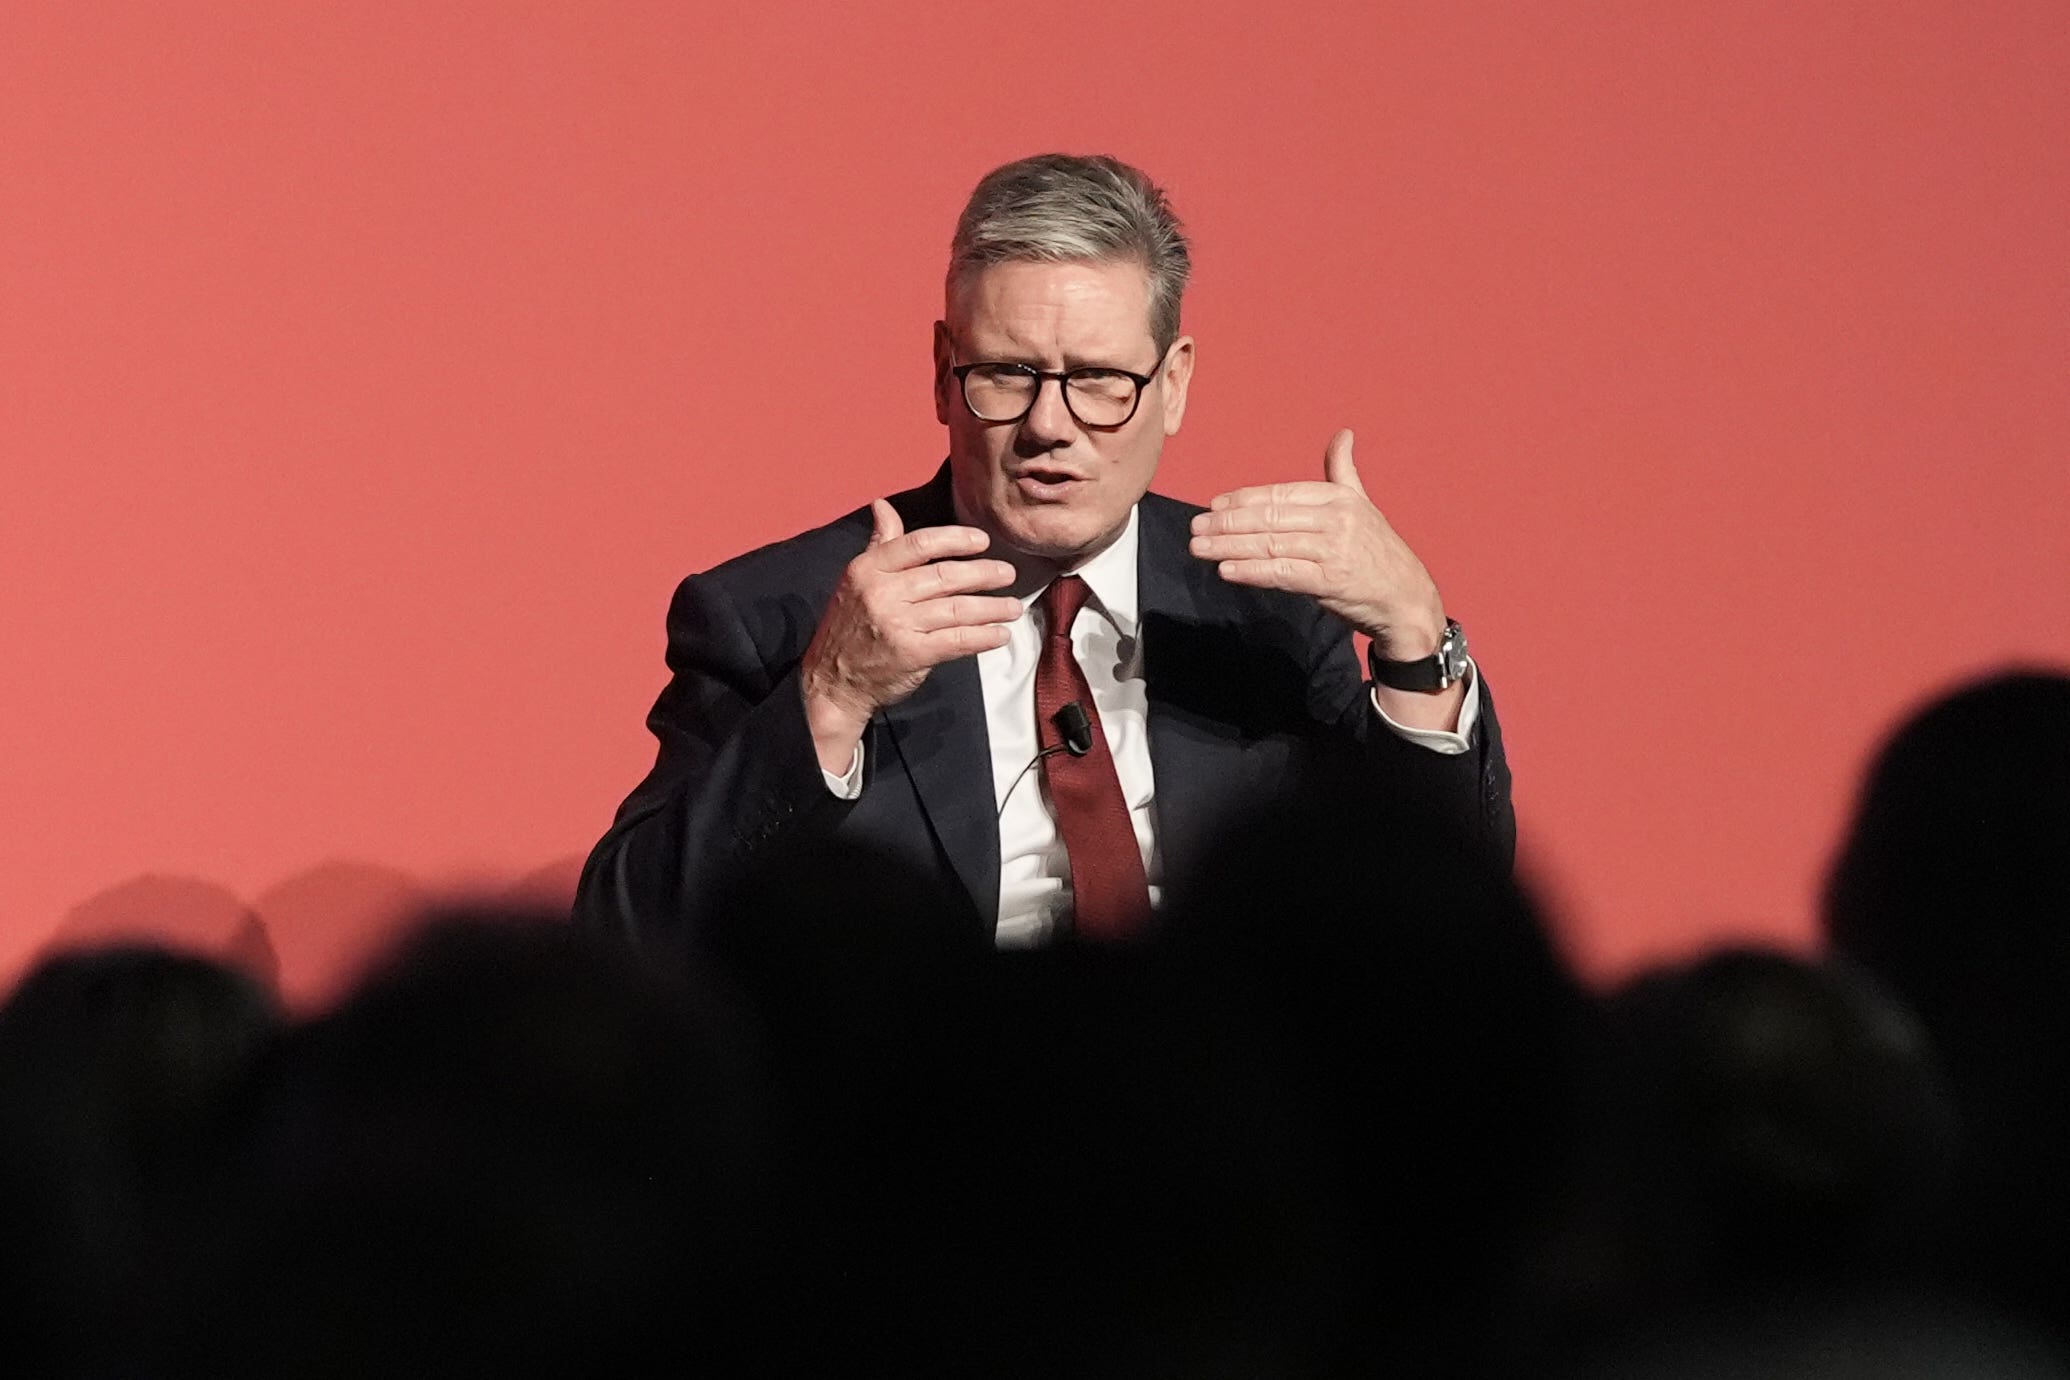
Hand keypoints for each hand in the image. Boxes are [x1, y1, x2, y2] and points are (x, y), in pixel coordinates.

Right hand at [800, 499, 1021, 772]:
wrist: (831, 681)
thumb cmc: (850, 627)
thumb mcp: (856, 580)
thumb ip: (880, 544)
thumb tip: (882, 505)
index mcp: (869, 569)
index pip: (920, 543)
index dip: (956, 539)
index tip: (982, 541)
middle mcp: (883, 593)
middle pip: (945, 576)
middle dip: (984, 574)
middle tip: (1008, 574)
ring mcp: (898, 624)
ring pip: (957, 609)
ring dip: (992, 608)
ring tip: (1014, 608)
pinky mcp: (912, 654)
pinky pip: (957, 640)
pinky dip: (983, 636)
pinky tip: (1001, 634)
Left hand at [1189, 429, 1446, 658]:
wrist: (1406, 597)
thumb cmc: (1378, 552)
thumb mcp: (1362, 505)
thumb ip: (1343, 471)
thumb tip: (1343, 434)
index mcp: (1338, 498)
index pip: (1280, 494)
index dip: (1243, 499)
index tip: (1213, 506)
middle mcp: (1336, 519)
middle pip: (1270, 517)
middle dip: (1228, 523)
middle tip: (1195, 528)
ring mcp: (1333, 550)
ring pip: (1271, 544)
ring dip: (1229, 547)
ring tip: (1200, 548)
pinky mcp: (1330, 581)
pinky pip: (1282, 573)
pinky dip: (1252, 572)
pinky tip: (1227, 570)